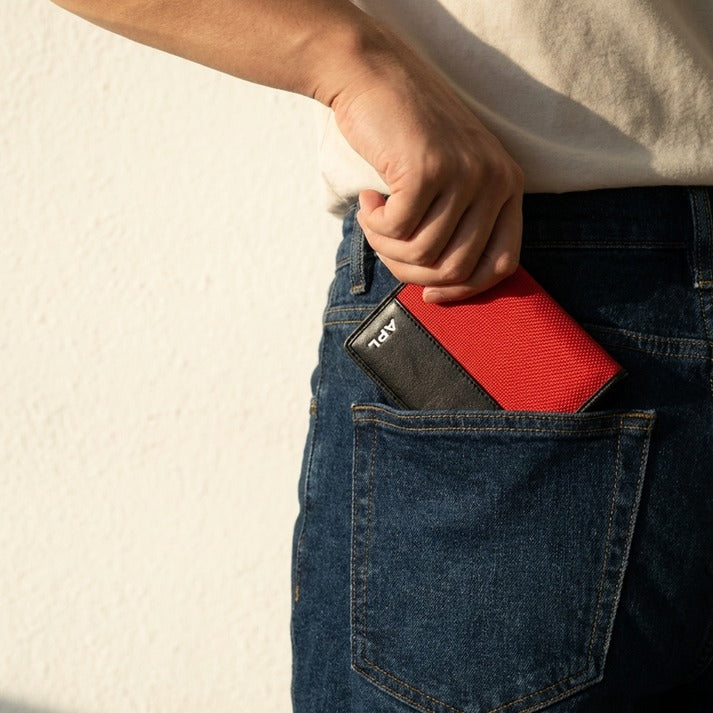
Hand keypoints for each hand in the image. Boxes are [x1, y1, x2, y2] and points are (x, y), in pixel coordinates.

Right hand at [330, 27, 523, 301]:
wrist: (372, 76)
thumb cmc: (407, 135)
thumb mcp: (451, 178)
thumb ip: (459, 224)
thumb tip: (444, 289)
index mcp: (507, 186)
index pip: (502, 265)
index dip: (464, 291)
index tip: (430, 293)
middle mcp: (494, 179)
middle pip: (456, 268)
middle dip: (411, 272)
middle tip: (387, 246)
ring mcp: (464, 172)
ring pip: (423, 254)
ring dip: (387, 246)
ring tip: (375, 219)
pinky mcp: (428, 168)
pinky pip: (398, 230)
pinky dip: (374, 226)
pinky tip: (368, 202)